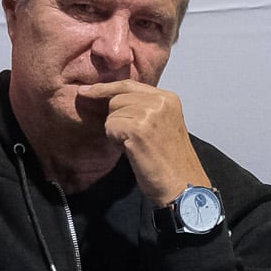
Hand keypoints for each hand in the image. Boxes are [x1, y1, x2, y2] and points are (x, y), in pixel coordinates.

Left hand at [73, 80, 205, 206]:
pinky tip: (132, 151)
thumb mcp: (163, 125)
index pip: (129, 85)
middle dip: (117, 118)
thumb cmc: (171, 162)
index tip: (88, 90)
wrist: (182, 185)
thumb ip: (144, 108)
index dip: (106, 88)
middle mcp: (160, 101)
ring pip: (112, 113)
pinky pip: (110, 127)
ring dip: (117, 132)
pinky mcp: (138, 128)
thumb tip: (112, 100)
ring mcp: (149, 113)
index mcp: (168, 98)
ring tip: (137, 146)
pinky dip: (116, 141)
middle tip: (134, 139)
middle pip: (117, 98)